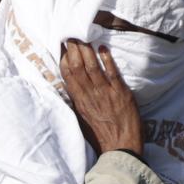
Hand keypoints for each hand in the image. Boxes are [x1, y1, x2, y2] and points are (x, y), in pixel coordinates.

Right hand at [60, 40, 143, 157]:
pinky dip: (106, 59)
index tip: (63, 47)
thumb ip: (78, 104)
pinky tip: (103, 48)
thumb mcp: (84, 121)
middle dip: (74, 48)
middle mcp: (89, 96)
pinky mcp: (120, 93)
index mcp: (79, 103)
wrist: (121, 149)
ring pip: (92, 66)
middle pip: (77, 67)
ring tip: (84, 36)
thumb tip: (72, 91)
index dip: (64, 59)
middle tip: (72, 34)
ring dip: (87, 49)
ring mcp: (105, 93)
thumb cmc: (102, 137)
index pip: (68, 76)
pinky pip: (112, 72)